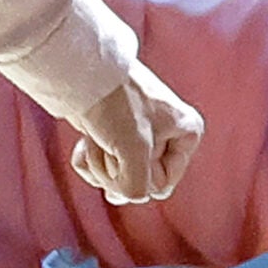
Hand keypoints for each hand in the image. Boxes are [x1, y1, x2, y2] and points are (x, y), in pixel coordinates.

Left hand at [69, 62, 201, 203]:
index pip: (161, 185)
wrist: (79, 70)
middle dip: (116, 171)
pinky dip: (87, 159)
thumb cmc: (116, 104)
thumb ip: (138, 187)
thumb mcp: (136, 151)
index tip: (126, 156)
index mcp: (187, 133)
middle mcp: (166, 133)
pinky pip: (101, 163)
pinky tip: (83, 144)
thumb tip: (123, 197)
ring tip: (94, 139)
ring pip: (119, 174)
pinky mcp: (109, 130)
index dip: (138, 179)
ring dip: (100, 165)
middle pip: (139, 181)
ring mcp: (136, 132)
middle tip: (108, 147)